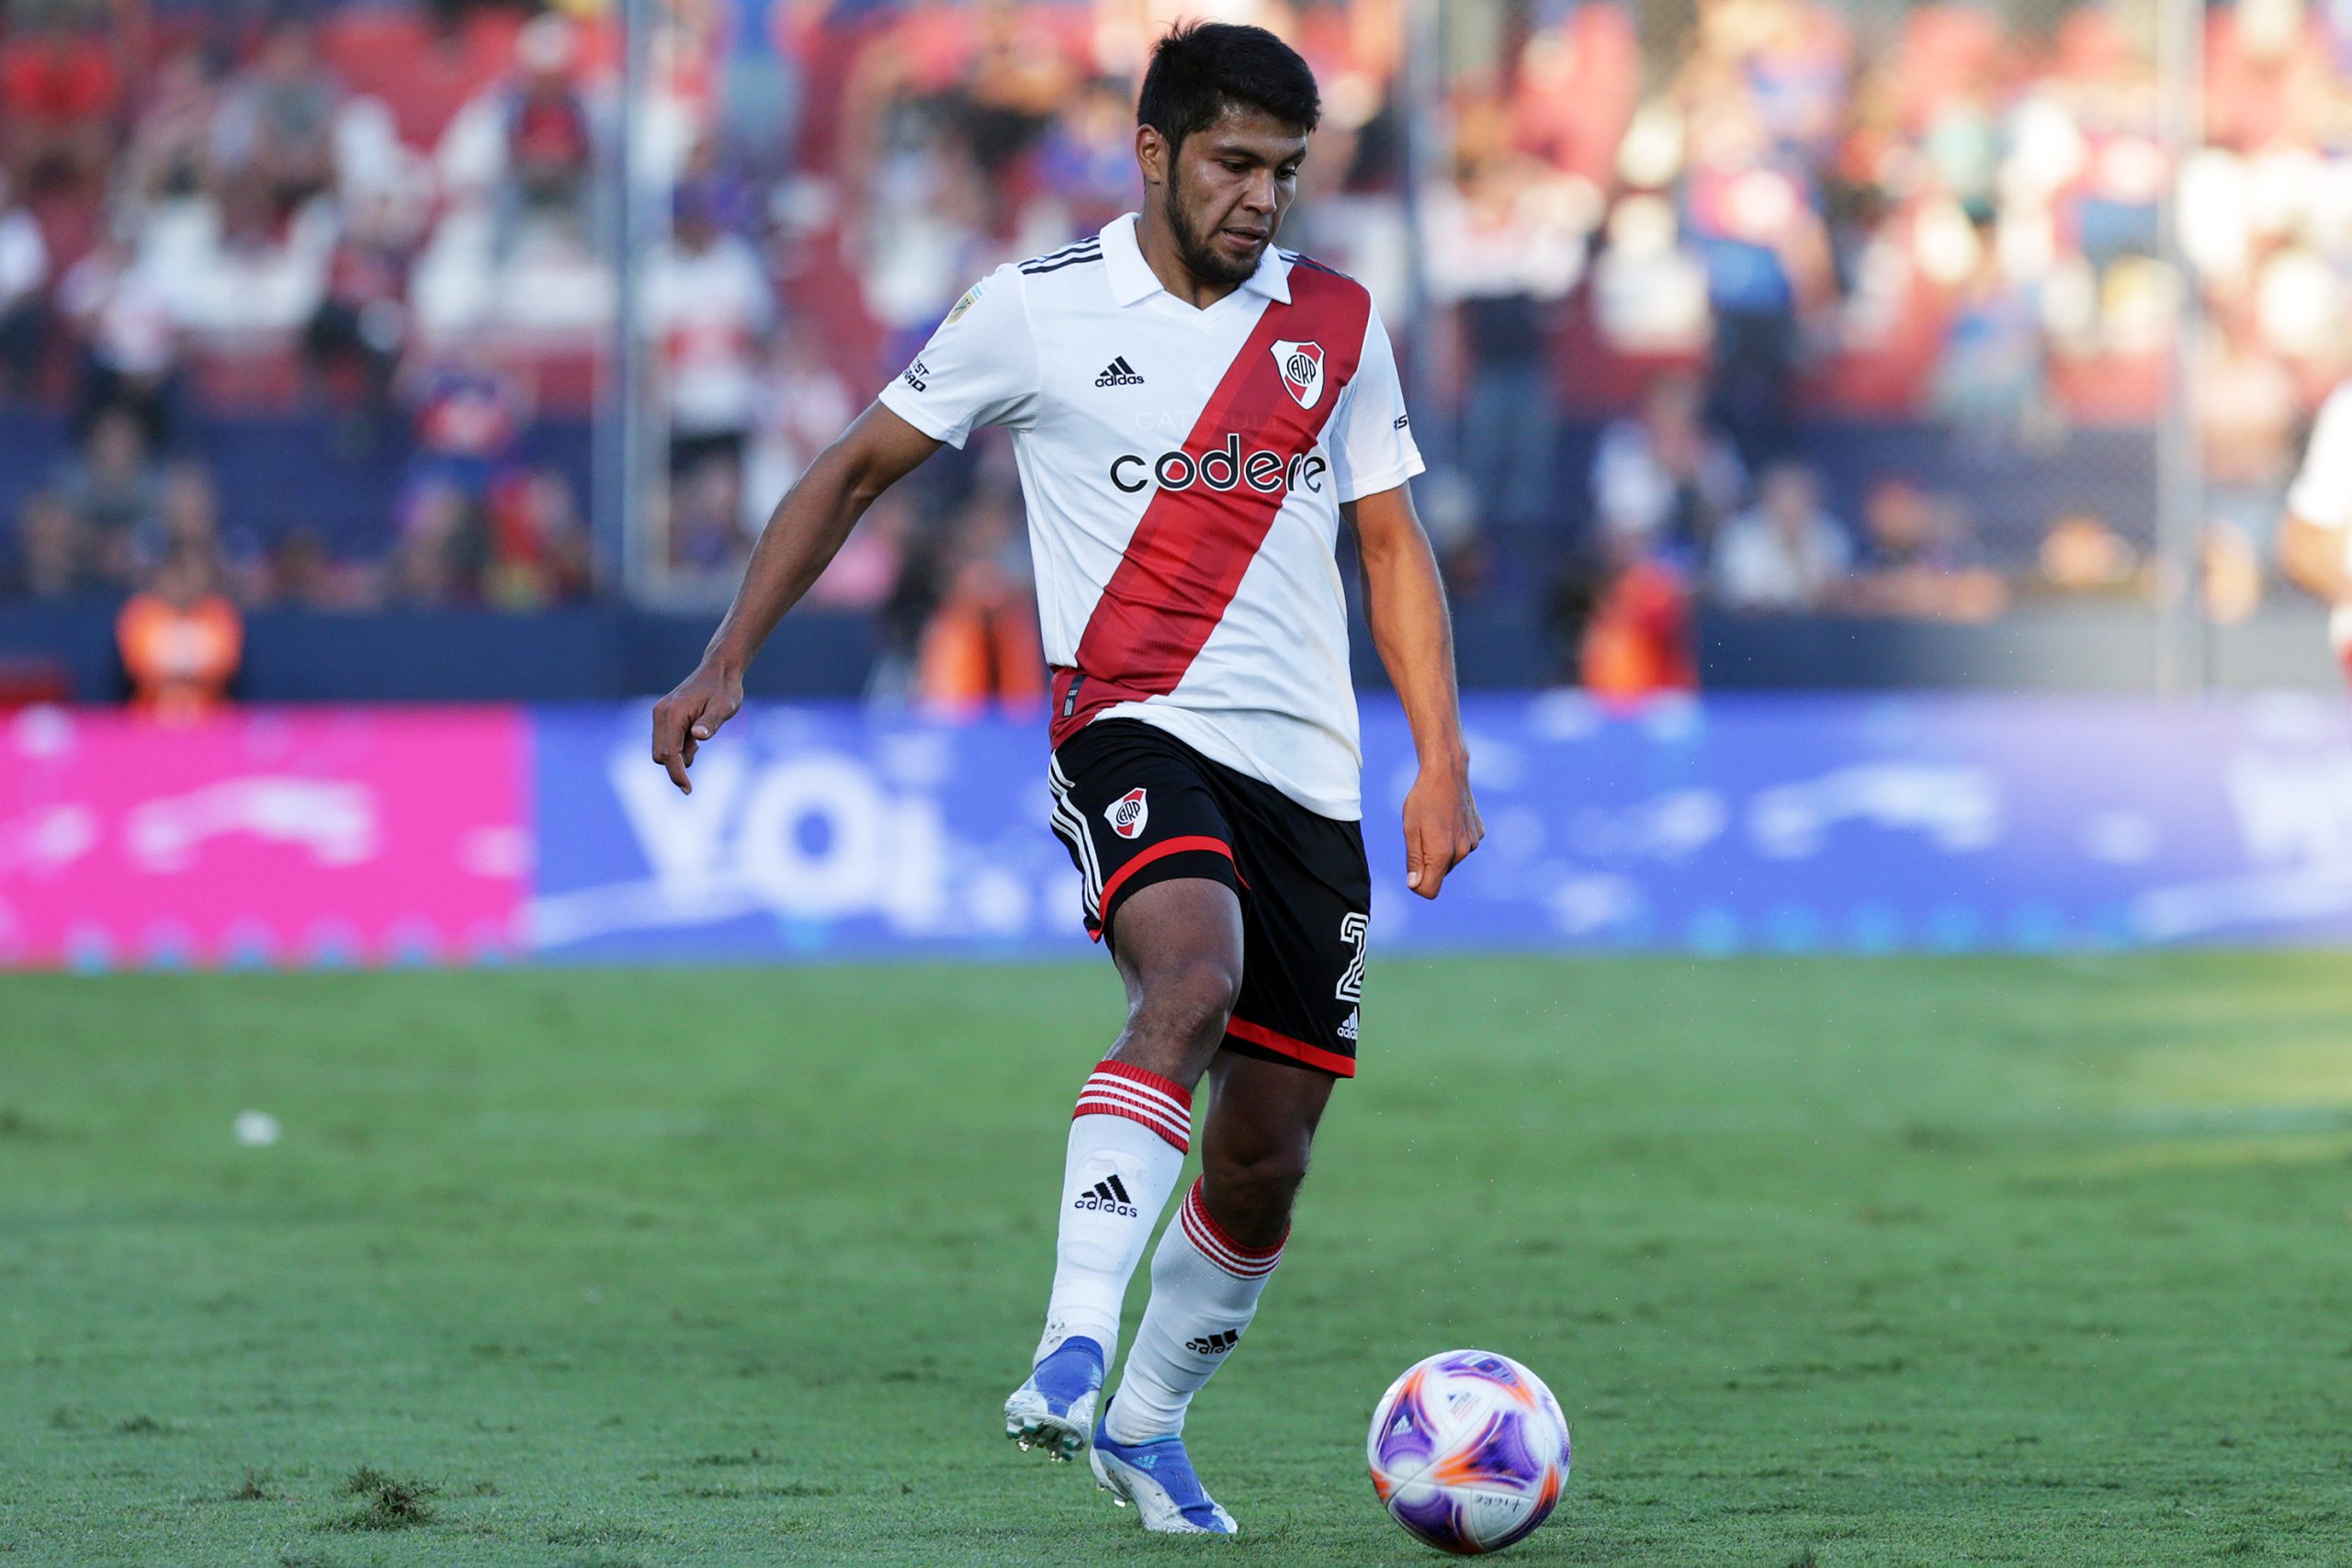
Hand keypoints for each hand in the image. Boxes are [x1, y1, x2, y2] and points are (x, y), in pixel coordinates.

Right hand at [650, 662, 743, 793]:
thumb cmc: (724, 689)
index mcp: (672, 714)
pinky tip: (696, 738)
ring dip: (679, 755)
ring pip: (662, 749)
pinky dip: (679, 747)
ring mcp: (661, 714)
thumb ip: (710, 723)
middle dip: (676, 767)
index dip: (677, 774)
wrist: (720, 669)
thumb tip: (698, 737)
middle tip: (697, 764)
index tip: (688, 790)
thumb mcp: (724, 707)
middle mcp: (661, 714)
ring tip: (700, 743)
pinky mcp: (665, 715)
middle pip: (660, 755)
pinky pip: (666, 740)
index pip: (668, 754)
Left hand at [1401, 760, 1481, 898]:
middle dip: (1428, 862)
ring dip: (1441, 849)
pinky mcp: (1479, 833)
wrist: (1447, 772)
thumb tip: (1414, 885)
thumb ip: (1414, 860)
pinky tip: (1448, 817)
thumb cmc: (1423, 799)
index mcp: (1441, 854)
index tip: (1412, 867)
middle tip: (1421, 834)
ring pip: (1451, 859)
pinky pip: (1462, 845)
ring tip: (1435, 823)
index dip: (1417, 884)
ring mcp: (1472, 843)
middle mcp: (1461, 853)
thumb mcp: (1410, 829)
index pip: (1429, 890)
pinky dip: (1453, 838)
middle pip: (1439, 874)